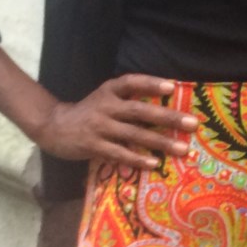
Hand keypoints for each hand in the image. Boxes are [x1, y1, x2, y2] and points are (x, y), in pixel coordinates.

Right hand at [34, 75, 198, 167]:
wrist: (54, 127)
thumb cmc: (89, 113)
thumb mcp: (105, 98)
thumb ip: (128, 100)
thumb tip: (163, 109)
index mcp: (109, 91)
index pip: (131, 82)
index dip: (151, 84)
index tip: (171, 88)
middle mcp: (105, 106)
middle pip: (140, 111)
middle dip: (168, 117)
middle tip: (192, 123)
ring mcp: (99, 127)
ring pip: (134, 135)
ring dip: (160, 142)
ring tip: (182, 149)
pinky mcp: (93, 146)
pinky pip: (119, 153)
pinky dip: (137, 159)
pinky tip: (154, 164)